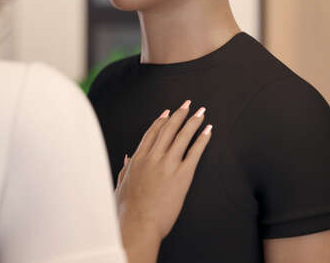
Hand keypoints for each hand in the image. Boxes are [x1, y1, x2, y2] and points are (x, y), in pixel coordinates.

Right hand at [114, 100, 212, 245]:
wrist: (138, 224)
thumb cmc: (127, 211)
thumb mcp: (120, 186)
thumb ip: (125, 170)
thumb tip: (128, 158)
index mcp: (138, 159)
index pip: (152, 133)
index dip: (161, 121)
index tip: (168, 112)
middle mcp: (153, 158)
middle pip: (168, 129)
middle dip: (179, 114)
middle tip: (187, 104)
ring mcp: (168, 165)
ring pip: (182, 136)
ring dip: (193, 121)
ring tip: (201, 112)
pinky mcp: (182, 175)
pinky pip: (194, 152)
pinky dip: (202, 140)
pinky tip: (208, 131)